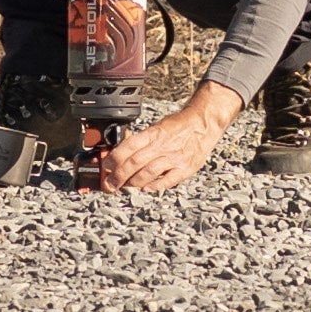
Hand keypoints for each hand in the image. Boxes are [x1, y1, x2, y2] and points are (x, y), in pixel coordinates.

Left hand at [95, 83, 236, 195]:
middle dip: (118, 175)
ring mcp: (174, 158)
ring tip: (124, 187)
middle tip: (109, 184)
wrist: (203, 123)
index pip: (129, 146)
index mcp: (153, 134)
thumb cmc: (179, 125)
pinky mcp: (185, 168)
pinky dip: (155, 186)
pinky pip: (168, 180)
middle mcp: (162, 145)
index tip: (106, 166)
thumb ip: (142, 140)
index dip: (114, 158)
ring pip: (148, 172)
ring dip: (133, 182)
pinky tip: (146, 189)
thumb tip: (122, 152)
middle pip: (135, 162)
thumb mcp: (158, 127)